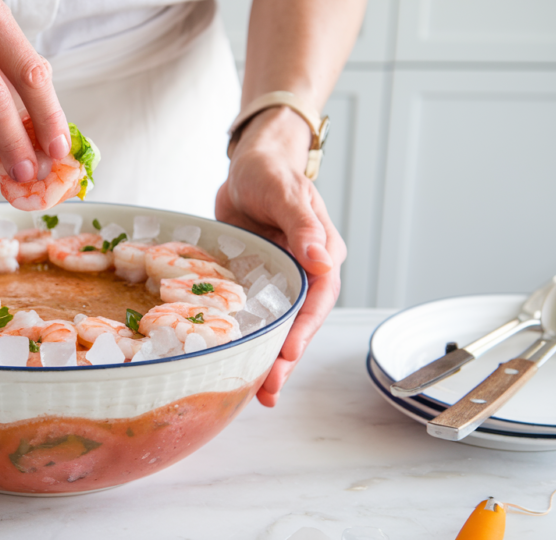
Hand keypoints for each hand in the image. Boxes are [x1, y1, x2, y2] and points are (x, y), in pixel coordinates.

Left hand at [215, 106, 346, 406]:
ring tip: (255, 393)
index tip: (288, 354)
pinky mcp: (256, 281)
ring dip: (268, 358)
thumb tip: (321, 259)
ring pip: (278, 325)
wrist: (249, 162)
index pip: (319, 299)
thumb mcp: (285, 192)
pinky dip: (246, 338)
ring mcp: (280, 279)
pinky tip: (233, 363)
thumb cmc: (270, 172)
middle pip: (300, 322)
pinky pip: (253, 314)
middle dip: (286, 358)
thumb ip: (303, 225)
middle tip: (268, 390)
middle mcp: (305, 272)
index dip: (304, 329)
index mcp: (322, 254)